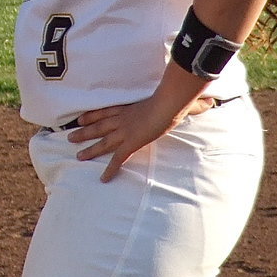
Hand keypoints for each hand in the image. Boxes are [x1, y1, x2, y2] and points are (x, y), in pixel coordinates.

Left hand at [67, 93, 212, 182]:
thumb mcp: (173, 98)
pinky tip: (102, 178)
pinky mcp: (130, 143)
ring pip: (102, 142)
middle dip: (83, 132)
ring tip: (77, 155)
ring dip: (89, 149)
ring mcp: (124, 132)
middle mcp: (122, 120)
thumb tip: (207, 101)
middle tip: (69, 137)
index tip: (79, 118)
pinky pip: (117, 159)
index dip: (91, 115)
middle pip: (98, 126)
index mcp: (128, 108)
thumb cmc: (171, 98)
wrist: (167, 103)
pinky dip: (109, 169)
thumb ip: (184, 101)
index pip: (105, 111)